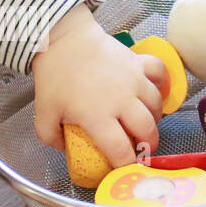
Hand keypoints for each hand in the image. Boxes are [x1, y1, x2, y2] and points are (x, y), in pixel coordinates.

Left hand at [30, 4, 169, 167]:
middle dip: (147, 146)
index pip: (121, 150)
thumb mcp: (43, 112)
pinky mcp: (138, 62)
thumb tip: (64, 148)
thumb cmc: (55, 75)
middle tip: (141, 149)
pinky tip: (154, 92)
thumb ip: (50, 136)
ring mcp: (134, 80)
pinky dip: (162, 85)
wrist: (63, 39)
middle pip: (147, 131)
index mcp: (98, 116)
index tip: (125, 167)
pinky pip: (160, 74)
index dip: (126, 164)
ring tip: (145, 123)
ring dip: (154, 119)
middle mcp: (122, 101)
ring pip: (156, 107)